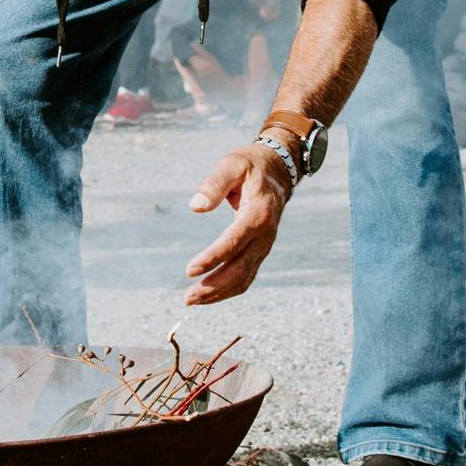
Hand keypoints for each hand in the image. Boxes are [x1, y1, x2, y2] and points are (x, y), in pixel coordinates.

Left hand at [183, 141, 293, 305]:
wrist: (278, 171)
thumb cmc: (250, 165)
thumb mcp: (231, 165)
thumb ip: (213, 184)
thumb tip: (195, 207)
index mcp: (259, 213)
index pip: (235, 241)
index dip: (213, 257)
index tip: (190, 270)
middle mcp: (266, 234)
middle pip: (240, 268)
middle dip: (213, 286)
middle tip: (187, 297)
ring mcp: (265, 246)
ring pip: (244, 278)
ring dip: (218, 293)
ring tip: (191, 300)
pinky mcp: (260, 251)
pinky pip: (246, 277)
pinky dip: (228, 290)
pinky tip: (207, 296)